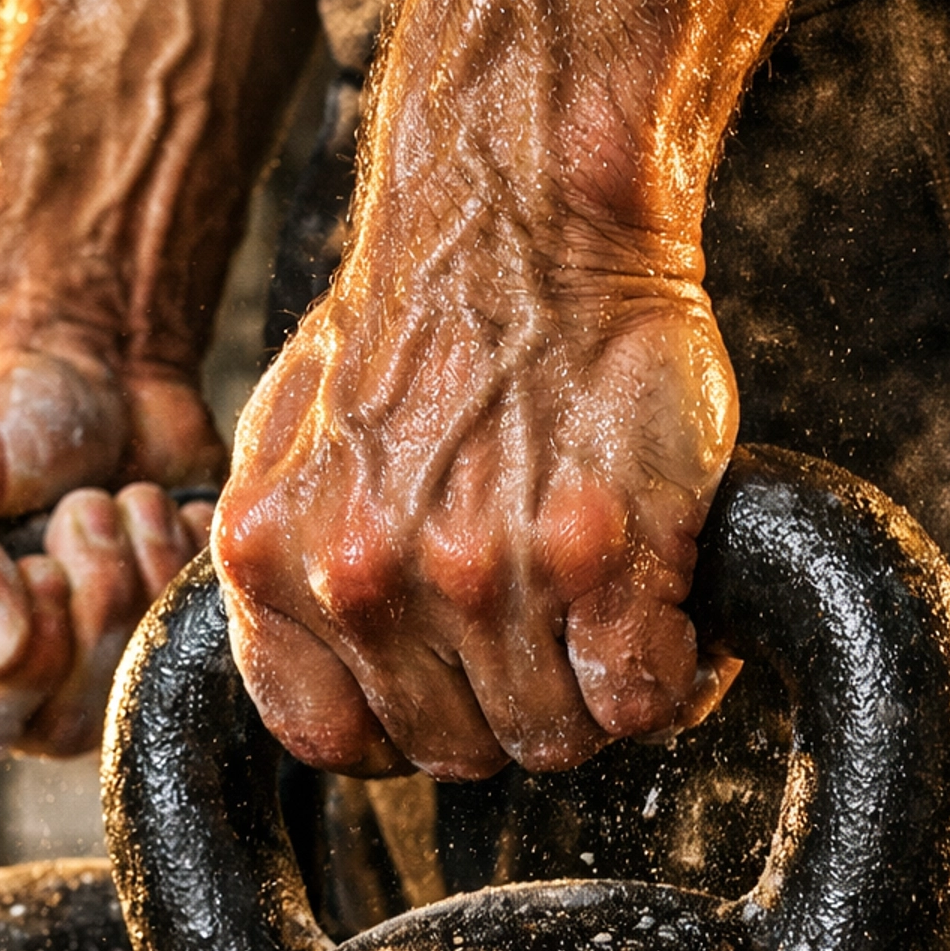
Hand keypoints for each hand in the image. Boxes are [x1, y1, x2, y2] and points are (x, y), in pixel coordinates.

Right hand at [0, 339, 222, 757]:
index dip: (24, 650)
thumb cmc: (5, 416)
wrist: (102, 374)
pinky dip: (186, 568)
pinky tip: (166, 519)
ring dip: (141, 572)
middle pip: (65, 720)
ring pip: (133, 687)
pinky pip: (194, 650)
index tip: (38, 560)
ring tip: (122, 500)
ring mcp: (91, 680)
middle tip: (83, 508)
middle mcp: (8, 689)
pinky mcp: (161, 650)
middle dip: (94, 595)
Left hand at [213, 276, 736, 779]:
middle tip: (547, 636)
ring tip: (611, 619)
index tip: (445, 691)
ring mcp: (478, 572)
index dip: (400, 727)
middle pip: (456, 748)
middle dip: (506, 707)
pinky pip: (643, 699)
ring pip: (554, 735)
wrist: (524, 202)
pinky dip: (675, 677)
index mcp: (275, 560)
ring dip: (596, 696)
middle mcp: (363, 580)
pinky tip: (672, 621)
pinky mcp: (595, 554)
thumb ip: (294, 557)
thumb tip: (319, 650)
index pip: (327, 740)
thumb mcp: (292, 441)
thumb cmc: (418, 313)